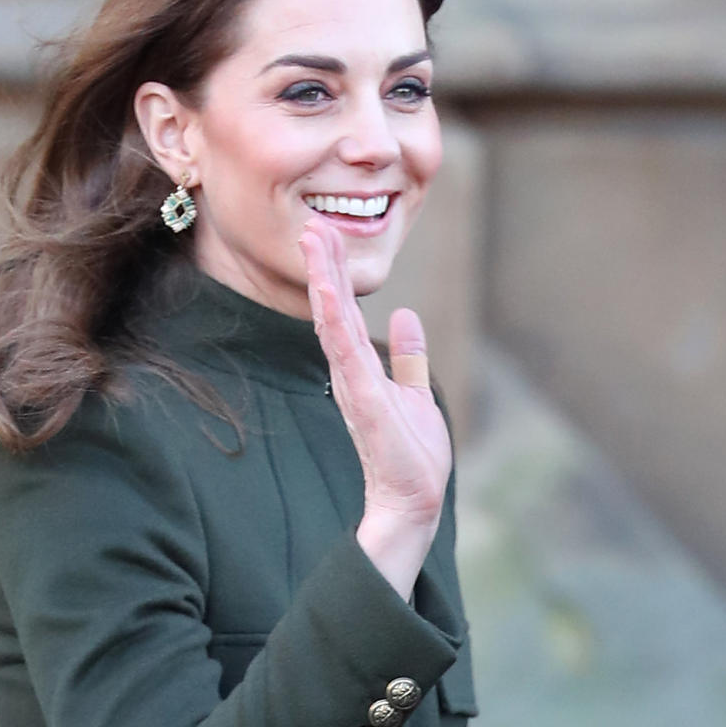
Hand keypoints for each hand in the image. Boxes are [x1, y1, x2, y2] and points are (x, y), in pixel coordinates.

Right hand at [299, 219, 451, 596]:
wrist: (413, 502)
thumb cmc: (412, 458)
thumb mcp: (416, 393)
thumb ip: (408, 357)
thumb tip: (406, 316)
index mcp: (361, 371)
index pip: (344, 314)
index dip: (335, 275)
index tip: (326, 235)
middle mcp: (351, 375)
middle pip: (333, 311)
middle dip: (323, 267)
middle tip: (310, 224)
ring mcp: (355, 387)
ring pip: (334, 324)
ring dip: (324, 282)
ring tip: (314, 240)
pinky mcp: (365, 402)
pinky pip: (346, 354)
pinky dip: (335, 320)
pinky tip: (328, 292)